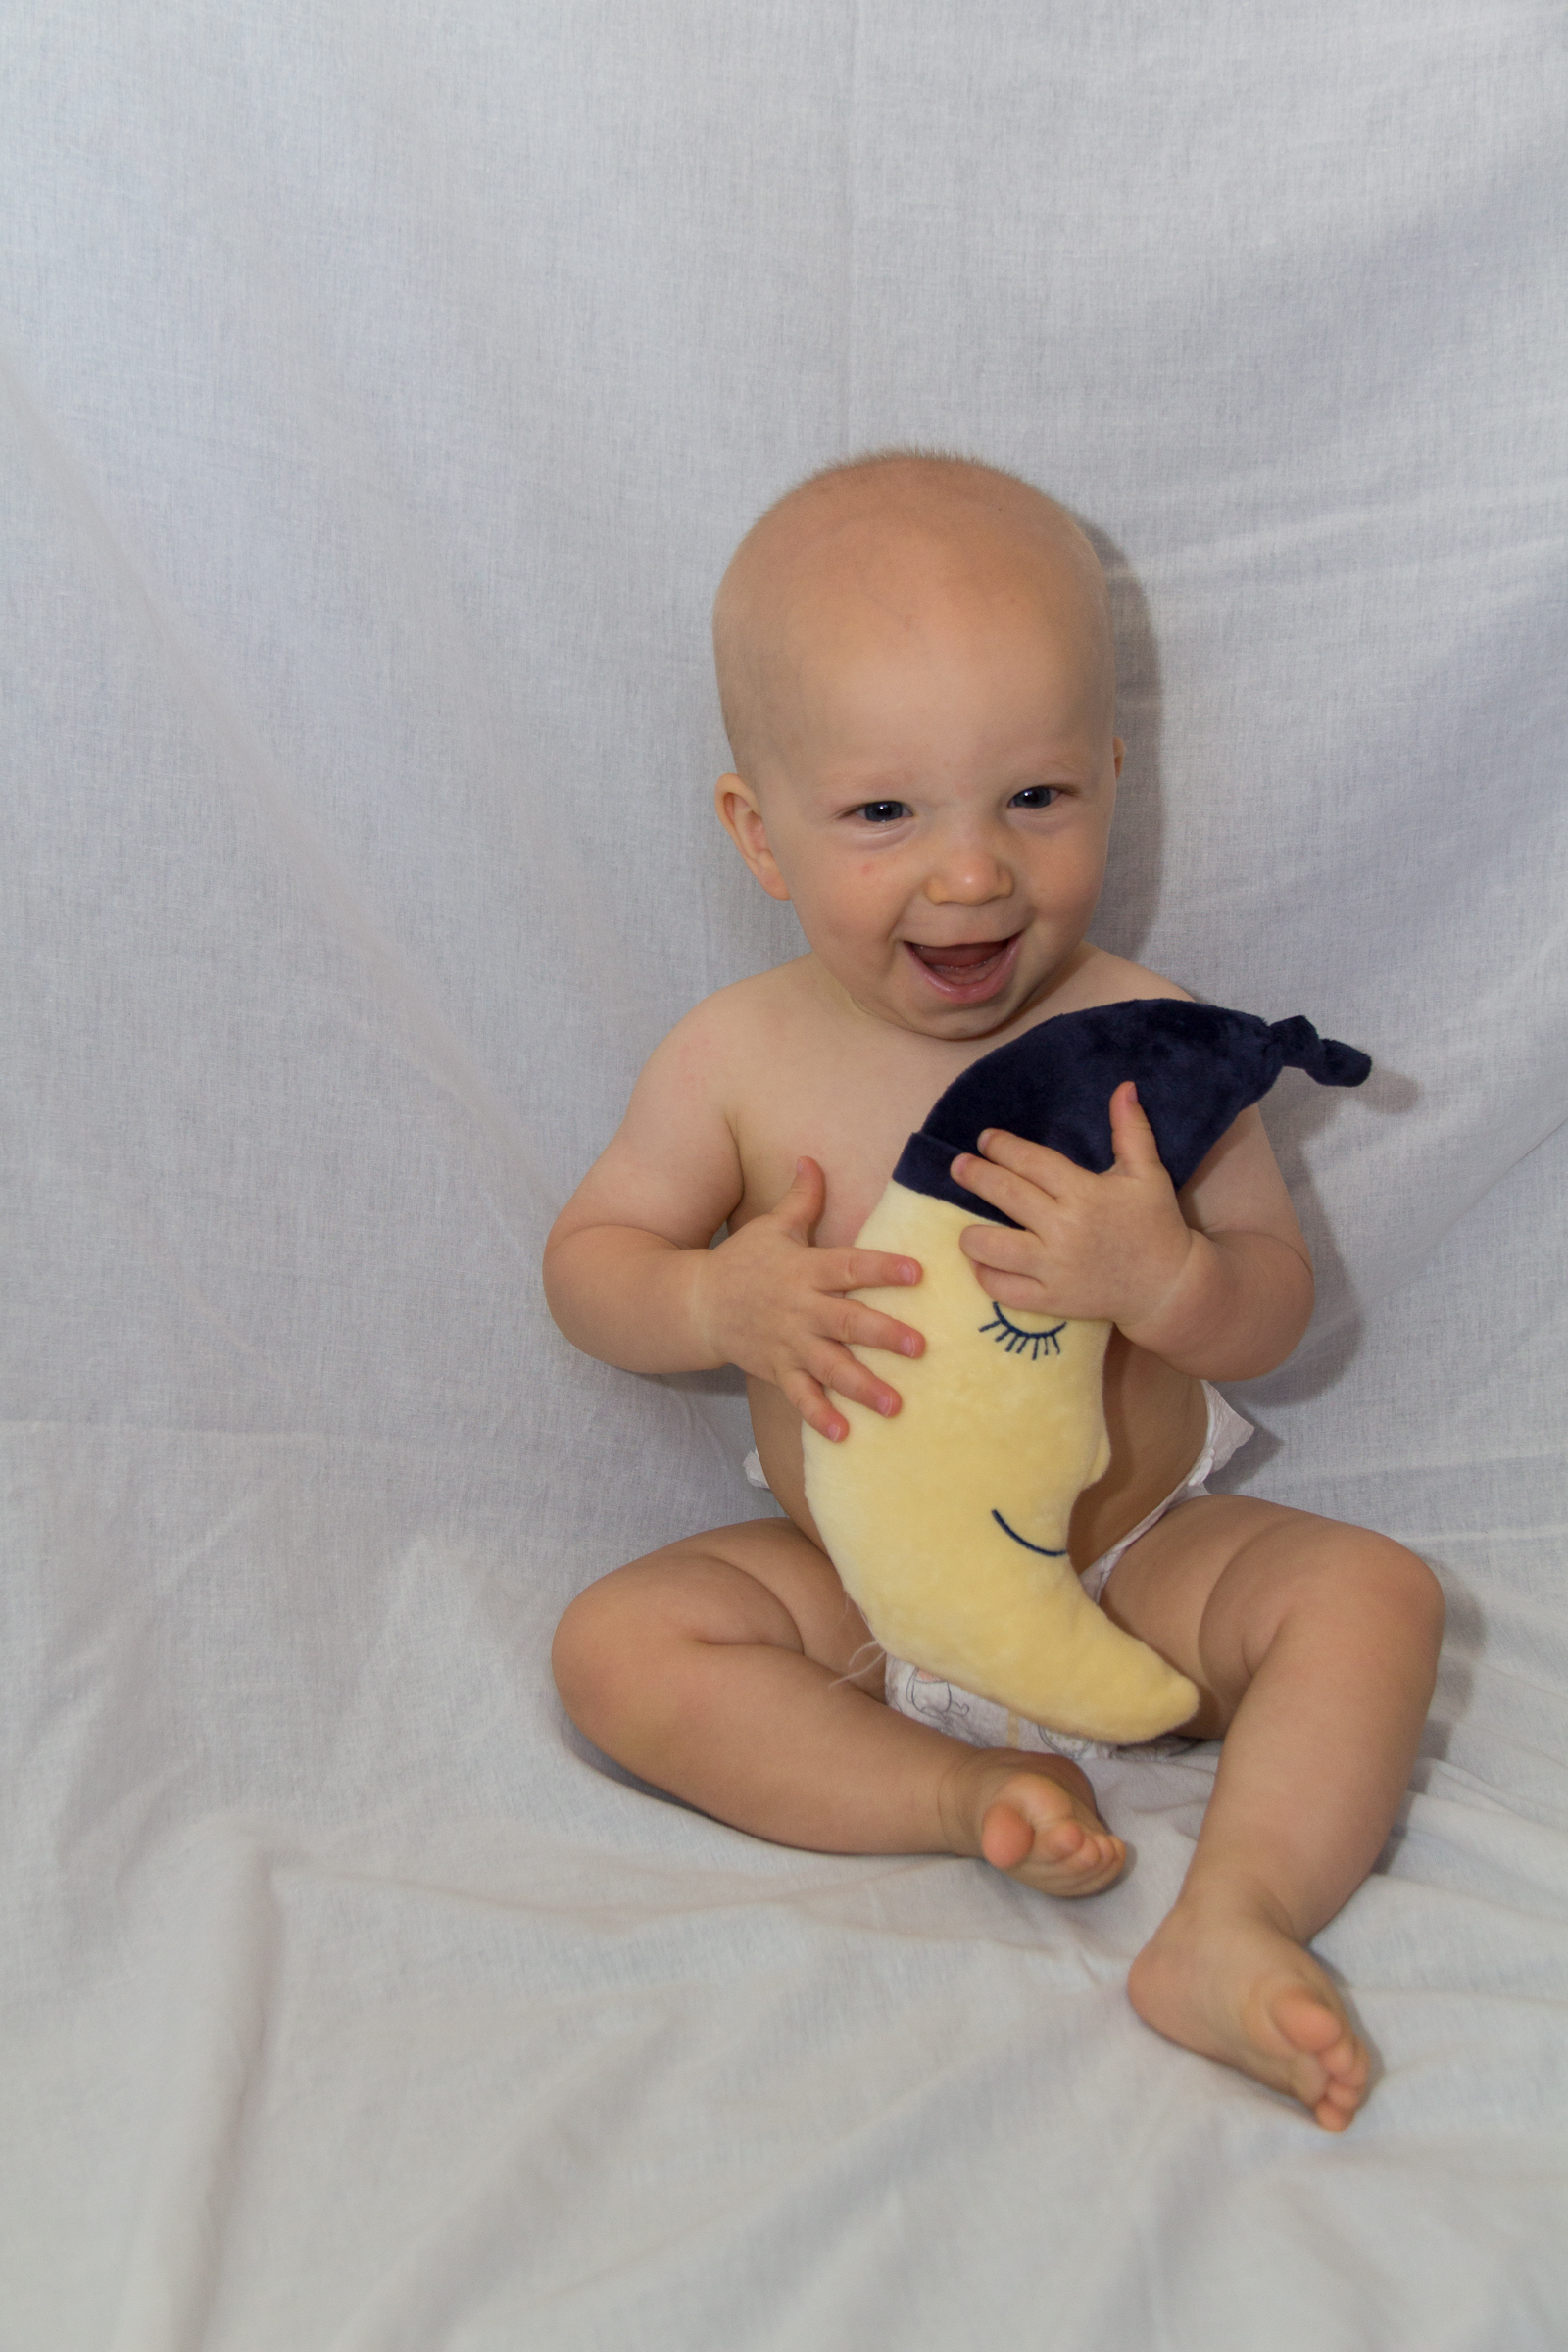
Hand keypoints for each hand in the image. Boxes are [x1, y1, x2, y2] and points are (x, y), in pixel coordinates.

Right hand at [692, 1158, 923, 1440]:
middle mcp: (799, 1308)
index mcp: (804, 1269)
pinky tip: (845, 1435)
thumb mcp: (771, 1226)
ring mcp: (787, 1343)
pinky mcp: (777, 1370)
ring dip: (862, 1387)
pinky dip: (819, 1417)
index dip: (883, 1267)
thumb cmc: (743, 1261)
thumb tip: (812, 1157)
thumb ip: (801, 1197)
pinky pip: (800, 1397)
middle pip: (845, 1322)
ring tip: (895, 1405)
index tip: (918, 1272)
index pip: (849, 1266)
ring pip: (829, 1367)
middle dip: (882, 1335)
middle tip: (919, 1347)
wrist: (696, 1304)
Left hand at [950, 1081, 1195, 1338]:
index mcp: (1085, 1193)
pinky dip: (985, 1276)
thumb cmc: (1155, 1224)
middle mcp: (1064, 1229)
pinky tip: (982, 1262)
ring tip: (966, 1226)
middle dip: (974, 1175)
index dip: (1002, 1147)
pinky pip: (1003, 1289)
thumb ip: (1132, 1130)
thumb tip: (1124, 1087)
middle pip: (1004, 1194)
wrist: (1169, 1286)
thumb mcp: (1148, 1174)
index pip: (1030, 1162)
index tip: (985, 1140)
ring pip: (991, 1247)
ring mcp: (1054, 1267)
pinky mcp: (1051, 1300)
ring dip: (971, 1234)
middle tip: (958, 1166)